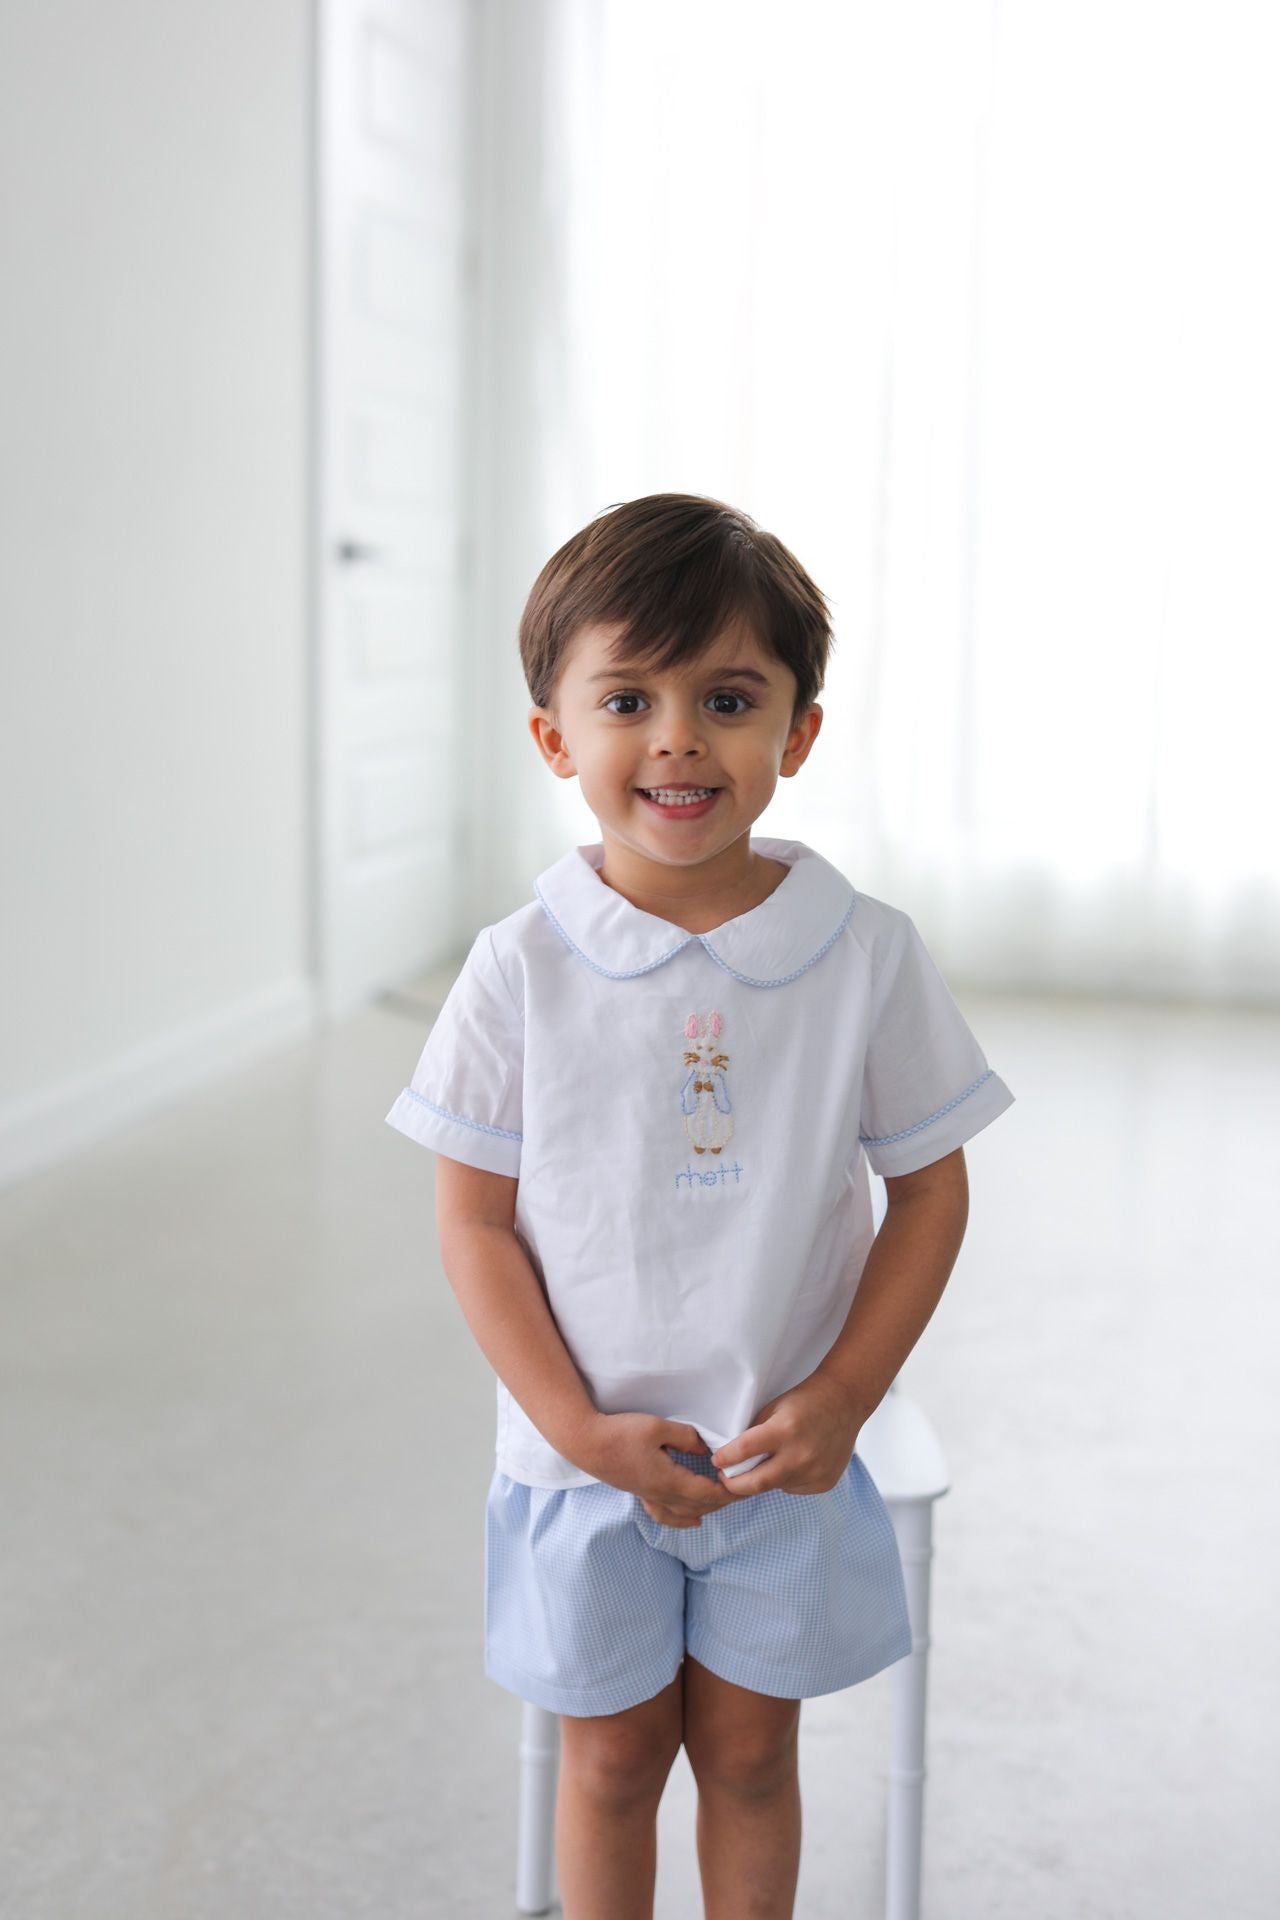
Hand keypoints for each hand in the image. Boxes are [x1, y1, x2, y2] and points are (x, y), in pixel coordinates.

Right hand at [574, 1412, 737, 1527]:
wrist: (587, 1443)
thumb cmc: (621, 1433)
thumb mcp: (658, 1427)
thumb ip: (686, 1438)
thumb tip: (707, 1451)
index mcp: (670, 1480)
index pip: (708, 1493)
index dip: (729, 1492)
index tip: (745, 1485)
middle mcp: (662, 1494)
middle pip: (701, 1505)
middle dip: (725, 1500)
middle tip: (744, 1489)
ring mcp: (650, 1496)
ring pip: (686, 1513)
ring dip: (708, 1509)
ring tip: (724, 1501)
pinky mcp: (641, 1493)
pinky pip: (667, 1515)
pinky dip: (684, 1520)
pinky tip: (693, 1519)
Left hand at [709, 1373, 865, 1497]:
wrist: (844, 1402)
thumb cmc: (804, 1402)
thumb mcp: (773, 1409)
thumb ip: (754, 1434)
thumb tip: (732, 1459)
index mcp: (784, 1430)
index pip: (744, 1451)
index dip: (725, 1458)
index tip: (717, 1461)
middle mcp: (800, 1454)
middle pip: (757, 1483)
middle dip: (735, 1485)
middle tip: (726, 1479)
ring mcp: (815, 1471)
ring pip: (776, 1487)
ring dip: (764, 1479)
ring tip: (767, 1463)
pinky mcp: (824, 1482)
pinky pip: (794, 1488)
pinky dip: (786, 1479)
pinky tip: (793, 1462)